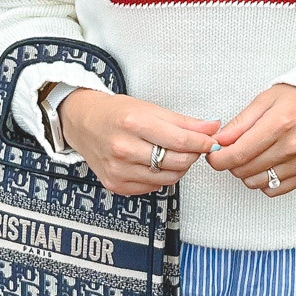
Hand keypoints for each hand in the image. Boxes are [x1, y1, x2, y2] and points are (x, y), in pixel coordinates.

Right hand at [59, 89, 215, 195]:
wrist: (83, 123)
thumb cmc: (115, 113)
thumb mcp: (149, 108)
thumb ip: (183, 121)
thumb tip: (212, 127)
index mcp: (132, 122)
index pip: (179, 141)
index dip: (202, 143)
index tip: (212, 141)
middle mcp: (123, 148)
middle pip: (176, 162)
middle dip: (193, 155)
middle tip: (195, 147)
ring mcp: (118, 170)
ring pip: (167, 178)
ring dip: (179, 167)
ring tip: (176, 154)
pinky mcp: (116, 185)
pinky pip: (153, 187)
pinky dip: (162, 177)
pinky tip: (157, 163)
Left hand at [207, 83, 295, 196]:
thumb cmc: (295, 100)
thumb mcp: (263, 101)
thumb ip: (240, 123)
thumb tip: (219, 141)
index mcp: (279, 124)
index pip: (239, 154)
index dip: (219, 159)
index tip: (213, 155)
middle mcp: (292, 146)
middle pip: (245, 170)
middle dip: (231, 163)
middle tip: (234, 149)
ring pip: (256, 182)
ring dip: (247, 172)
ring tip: (252, 155)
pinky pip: (273, 189)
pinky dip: (264, 180)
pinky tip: (266, 164)